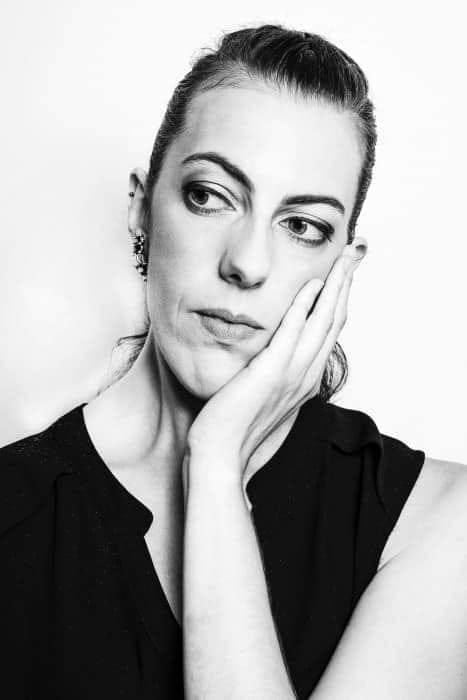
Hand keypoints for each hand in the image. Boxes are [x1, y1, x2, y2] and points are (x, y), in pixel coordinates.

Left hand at [186, 243, 365, 477]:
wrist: (220, 458)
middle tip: (355, 252)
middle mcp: (305, 376)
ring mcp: (291, 375)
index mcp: (304, 381)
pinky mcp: (270, 374)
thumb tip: (268, 362)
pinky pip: (292, 333)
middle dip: (346, 283)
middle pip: (335, 320)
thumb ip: (270, 377)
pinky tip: (311, 284)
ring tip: (345, 258)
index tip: (343, 274)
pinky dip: (304, 307)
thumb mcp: (261, 400)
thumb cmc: (236, 431)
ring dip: (336, 287)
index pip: (328, 331)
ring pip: (323, 323)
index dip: (339, 299)